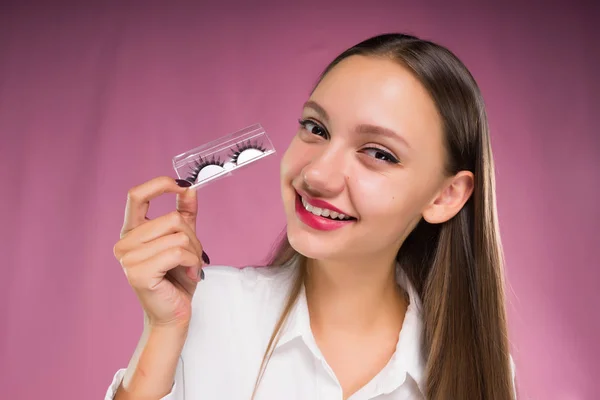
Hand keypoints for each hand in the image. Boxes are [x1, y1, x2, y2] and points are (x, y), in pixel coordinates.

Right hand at [113, 176, 206, 328]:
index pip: (136, 195)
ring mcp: (128, 258)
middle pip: (171, 218)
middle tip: (191, 256)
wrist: (173, 313)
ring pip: (178, 235)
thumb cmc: (176, 279)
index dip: (160, 185)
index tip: (182, 186)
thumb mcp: (184, 240)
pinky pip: (177, 252)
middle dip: (192, 236)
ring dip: (193, 252)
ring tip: (188, 267)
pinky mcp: (138, 273)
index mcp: (132, 232)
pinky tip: (188, 274)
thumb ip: (185, 213)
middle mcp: (124, 243)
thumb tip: (189, 188)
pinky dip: (191, 262)